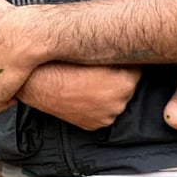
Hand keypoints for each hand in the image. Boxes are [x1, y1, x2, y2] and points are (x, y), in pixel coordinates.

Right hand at [20, 63, 140, 129]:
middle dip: (117, 78)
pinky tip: (83, 94)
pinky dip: (96, 105)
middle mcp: (119, 103)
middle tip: (97, 70)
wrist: (38, 83)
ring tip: (87, 82)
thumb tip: (129, 50)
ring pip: (115, 100)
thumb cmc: (63, 65)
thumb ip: (115, 54)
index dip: (126, 62)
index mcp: (124, 84)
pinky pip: (102, 112)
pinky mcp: (94, 125)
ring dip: (107, 92)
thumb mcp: (92, 53)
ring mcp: (107, 117)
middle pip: (127, 86)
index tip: (118, 58)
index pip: (138, 69)